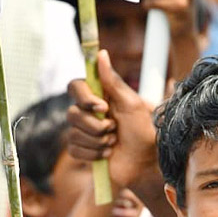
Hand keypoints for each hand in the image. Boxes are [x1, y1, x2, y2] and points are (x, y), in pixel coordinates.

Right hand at [67, 50, 157, 190]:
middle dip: (95, 126)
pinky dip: (93, 153)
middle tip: (114, 130)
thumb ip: (113, 81)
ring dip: (97, 141)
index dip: (84, 97)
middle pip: (72, 113)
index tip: (102, 107)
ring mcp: (83, 132)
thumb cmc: (144, 131)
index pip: (75, 87)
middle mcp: (88, 112)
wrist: (146, 162)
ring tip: (113, 143)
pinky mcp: (81, 150)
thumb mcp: (132, 104)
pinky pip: (74, 150)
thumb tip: (101, 54)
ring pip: (73, 133)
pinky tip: (107, 154)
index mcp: (99, 97)